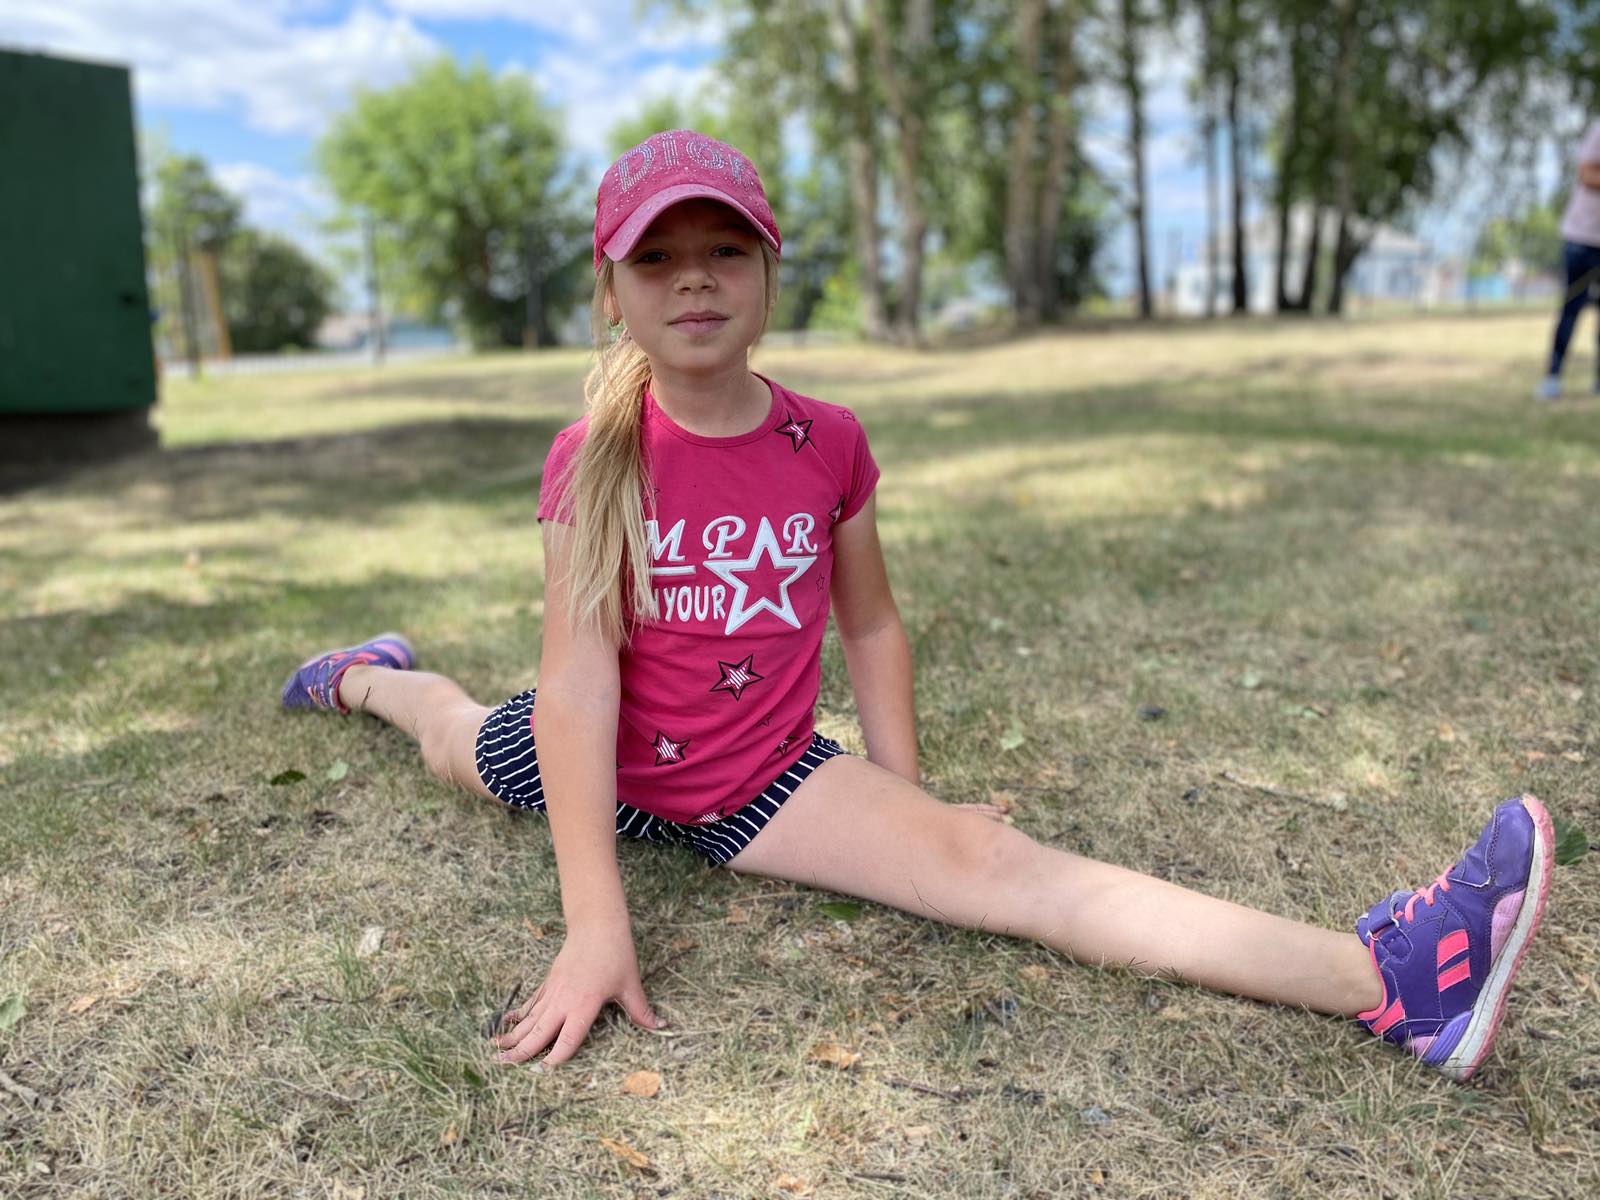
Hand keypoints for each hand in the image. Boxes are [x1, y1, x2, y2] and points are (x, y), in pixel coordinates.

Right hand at [492, 924, 663, 1068]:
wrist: (597, 923)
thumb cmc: (616, 953)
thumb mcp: (630, 984)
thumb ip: (641, 1011)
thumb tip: (660, 1026)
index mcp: (584, 1005)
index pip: (568, 1038)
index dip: (557, 1055)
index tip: (545, 1070)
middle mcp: (563, 1000)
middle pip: (539, 1031)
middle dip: (521, 1050)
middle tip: (503, 1065)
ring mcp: (553, 990)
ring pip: (529, 1018)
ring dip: (513, 1035)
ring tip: (496, 1050)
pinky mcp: (549, 981)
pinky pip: (531, 1003)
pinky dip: (518, 1015)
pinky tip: (506, 1024)